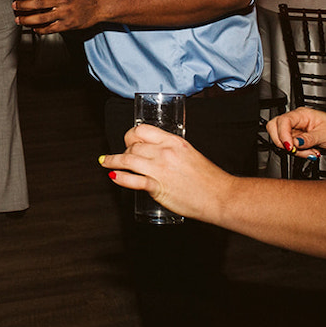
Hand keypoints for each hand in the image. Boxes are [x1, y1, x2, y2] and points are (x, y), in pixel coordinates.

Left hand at [12, 0, 99, 32]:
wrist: (100, 5)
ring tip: (19, 20)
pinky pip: (50, 28)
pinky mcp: (67, 25)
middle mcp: (63, 0)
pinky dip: (41, 29)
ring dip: (27, 19)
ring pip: (41, 18)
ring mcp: (65, 13)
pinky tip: (35, 28)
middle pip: (38, 3)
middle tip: (16, 6)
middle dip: (23, 5)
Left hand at [101, 123, 232, 221]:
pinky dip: (120, 177)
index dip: (131, 134)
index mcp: (174, 141)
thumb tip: (157, 154)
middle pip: (133, 145)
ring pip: (128, 159)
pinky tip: (114, 176)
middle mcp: (165, 152)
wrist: (220, 196)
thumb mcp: (190, 154)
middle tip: (120, 156)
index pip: (143, 130)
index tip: (127, 139)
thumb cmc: (209, 179)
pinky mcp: (157, 187)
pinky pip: (132, 180)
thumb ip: (173, 151)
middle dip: (123, 150)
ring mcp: (160, 169)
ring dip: (113, 161)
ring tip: (106, 162)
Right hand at [265, 107, 325, 156]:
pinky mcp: (295, 137)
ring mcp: (294, 129)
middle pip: (274, 128)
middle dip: (283, 142)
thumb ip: (308, 139)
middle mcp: (295, 120)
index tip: (290, 146)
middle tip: (295, 150)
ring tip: (308, 152)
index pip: (282, 121)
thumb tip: (294, 142)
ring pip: (281, 139)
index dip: (283, 135)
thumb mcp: (325, 134)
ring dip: (293, 150)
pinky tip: (308, 152)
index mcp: (301, 114)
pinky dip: (297, 152)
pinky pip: (289, 146)